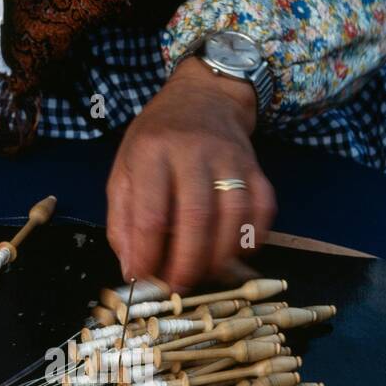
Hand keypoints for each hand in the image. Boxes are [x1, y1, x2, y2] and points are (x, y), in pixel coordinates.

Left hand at [106, 57, 276, 291]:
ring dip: (220, 257)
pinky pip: (262, 209)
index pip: (151, 214)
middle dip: (187, 263)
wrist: (204, 98)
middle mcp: (194, 151)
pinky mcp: (256, 167)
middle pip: (196, 218)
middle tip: (178, 287)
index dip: (148, 255)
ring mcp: (230, 157)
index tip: (143, 280)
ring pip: (233, 216)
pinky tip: (234, 254)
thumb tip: (132, 270)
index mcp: (152, 152)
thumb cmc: (156, 141)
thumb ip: (122, 220)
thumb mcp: (124, 170)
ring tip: (204, 275)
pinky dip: (251, 239)